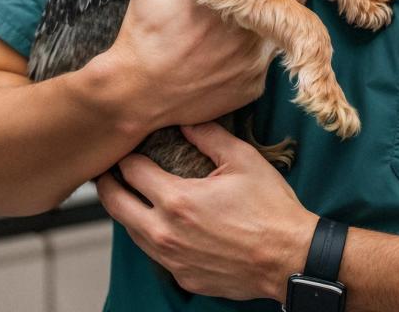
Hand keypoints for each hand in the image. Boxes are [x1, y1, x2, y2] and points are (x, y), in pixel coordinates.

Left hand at [97, 122, 316, 300]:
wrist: (290, 258)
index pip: (131, 171)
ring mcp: (173, 259)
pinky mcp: (184, 277)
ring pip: (131, 233)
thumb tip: (186, 121)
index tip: (126, 148)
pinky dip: (152, 237)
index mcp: (177, 200)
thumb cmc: (271, 209)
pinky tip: (163, 225)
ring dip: (127, 212)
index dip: (125, 156)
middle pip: (115, 205)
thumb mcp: (243, 160)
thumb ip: (209, 136)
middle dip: (108, 184)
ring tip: (130, 196)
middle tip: (107, 172)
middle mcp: (166, 233)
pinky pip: (156, 254)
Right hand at [98, 0, 313, 131]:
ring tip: (248, 15)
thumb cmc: (143, 33)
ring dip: (274, 20)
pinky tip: (231, 50)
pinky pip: (267, 64)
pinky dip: (256, 54)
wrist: (135, 92)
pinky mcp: (253, 87)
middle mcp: (254, 29)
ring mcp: (257, 62)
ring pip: (285, 31)